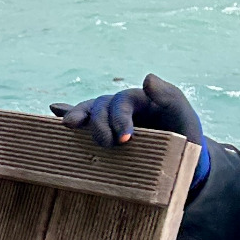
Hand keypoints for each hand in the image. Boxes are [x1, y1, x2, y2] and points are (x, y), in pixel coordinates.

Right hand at [50, 73, 210, 189]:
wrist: (184, 161)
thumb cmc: (185, 137)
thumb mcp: (183, 115)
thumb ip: (169, 96)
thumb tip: (147, 77)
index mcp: (139, 99)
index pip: (121, 102)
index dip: (119, 118)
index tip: (125, 139)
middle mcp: (121, 106)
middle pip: (101, 106)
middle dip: (99, 124)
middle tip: (107, 144)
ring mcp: (111, 119)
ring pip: (90, 112)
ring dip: (78, 117)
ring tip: (69, 126)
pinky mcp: (105, 133)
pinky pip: (85, 120)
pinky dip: (69, 113)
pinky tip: (53, 112)